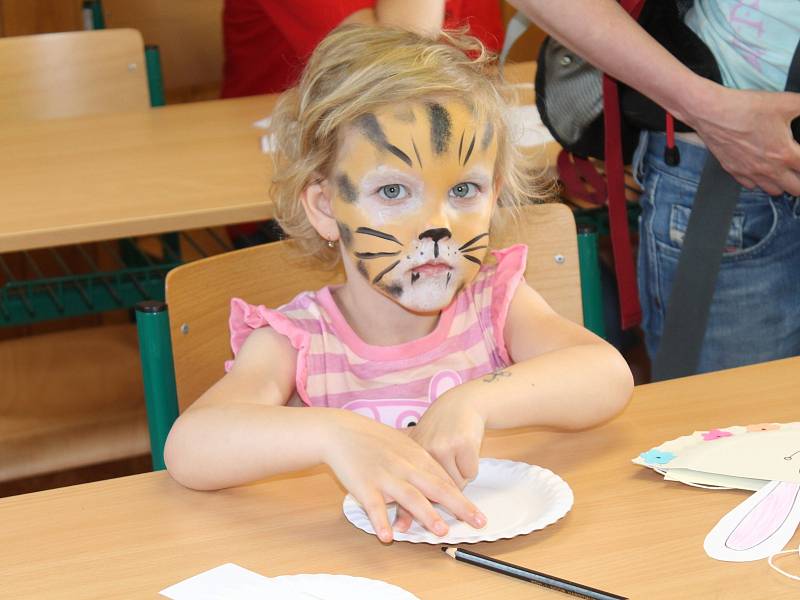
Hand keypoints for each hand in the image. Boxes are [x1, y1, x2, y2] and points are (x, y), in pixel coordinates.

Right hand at [323, 409, 485, 542]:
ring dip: (427, 515)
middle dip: (459, 506)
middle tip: (477, 521)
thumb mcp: (403, 444)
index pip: (444, 479)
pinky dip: (381, 521)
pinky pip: (374, 506)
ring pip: (409, 497)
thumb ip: (421, 462)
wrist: (341, 431)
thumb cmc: (373, 438)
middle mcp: (404, 467)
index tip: (477, 512)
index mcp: (416, 457)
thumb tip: (440, 480)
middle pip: (436, 488)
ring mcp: (384, 477)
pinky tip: (387, 537)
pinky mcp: (363, 486)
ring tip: (442, 531)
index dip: (462, 497)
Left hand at [395, 391, 486, 532]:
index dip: (404, 510)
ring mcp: (443, 447)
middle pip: (430, 491)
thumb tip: (401, 507)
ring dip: (458, 481)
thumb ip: (406, 472)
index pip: (404, 486)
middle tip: (442, 530)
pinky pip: (469, 473)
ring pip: (454, 485)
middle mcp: (423, 450)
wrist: (460, 404)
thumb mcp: (416, 445)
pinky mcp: (463, 444)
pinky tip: (466, 453)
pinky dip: (470, 468)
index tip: (401, 529)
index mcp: (407, 452)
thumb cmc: (437, 429)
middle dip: (434, 513)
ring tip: (456, 461)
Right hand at [685, 83, 799, 195]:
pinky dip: (759, 181)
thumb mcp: (786, 102)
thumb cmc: (744, 109)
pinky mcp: (734, 170)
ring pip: (774, 191)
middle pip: (795, 189)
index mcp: (785, 154)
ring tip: (785, 172)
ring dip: (783, 184)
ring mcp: (749, 172)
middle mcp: (768, 168)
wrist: (712, 113)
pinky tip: (761, 169)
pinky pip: (751, 185)